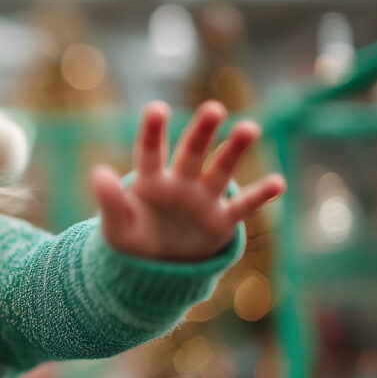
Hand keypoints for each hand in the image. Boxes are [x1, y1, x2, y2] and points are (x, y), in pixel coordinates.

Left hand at [91, 101, 285, 261]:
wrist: (154, 268)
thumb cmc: (132, 240)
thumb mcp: (116, 226)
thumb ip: (110, 200)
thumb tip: (98, 173)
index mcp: (150, 181)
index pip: (150, 151)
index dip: (152, 131)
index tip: (156, 108)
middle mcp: (180, 182)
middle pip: (192, 152)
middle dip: (202, 131)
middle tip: (213, 109)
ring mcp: (203, 198)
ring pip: (221, 169)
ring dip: (235, 150)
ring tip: (250, 128)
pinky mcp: (222, 220)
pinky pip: (243, 205)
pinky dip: (260, 195)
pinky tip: (278, 183)